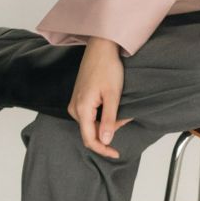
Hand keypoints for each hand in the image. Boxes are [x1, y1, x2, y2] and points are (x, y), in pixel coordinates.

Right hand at [67, 37, 133, 158]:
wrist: (101, 48)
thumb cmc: (108, 68)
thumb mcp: (113, 95)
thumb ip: (109, 120)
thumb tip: (105, 140)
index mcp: (81, 109)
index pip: (89, 139)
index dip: (103, 149)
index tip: (116, 153)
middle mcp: (74, 108)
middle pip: (90, 131)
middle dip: (108, 131)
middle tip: (126, 119)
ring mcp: (75, 102)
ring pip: (90, 123)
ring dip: (106, 123)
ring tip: (122, 112)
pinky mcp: (79, 97)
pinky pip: (89, 114)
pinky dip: (101, 115)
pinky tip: (112, 108)